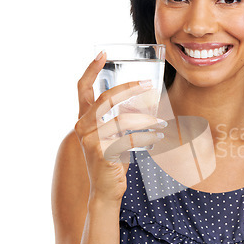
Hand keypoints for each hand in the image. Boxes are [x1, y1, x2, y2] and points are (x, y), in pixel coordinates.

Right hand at [74, 51, 165, 201]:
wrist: (105, 190)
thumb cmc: (112, 159)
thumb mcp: (112, 135)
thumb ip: (120, 117)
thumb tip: (145, 99)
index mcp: (84, 118)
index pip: (82, 88)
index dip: (92, 69)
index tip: (104, 53)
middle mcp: (82, 126)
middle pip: (106, 98)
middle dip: (130, 89)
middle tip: (149, 85)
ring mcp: (90, 140)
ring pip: (123, 120)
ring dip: (146, 119)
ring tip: (161, 122)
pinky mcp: (101, 152)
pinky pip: (129, 139)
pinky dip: (146, 138)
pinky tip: (157, 139)